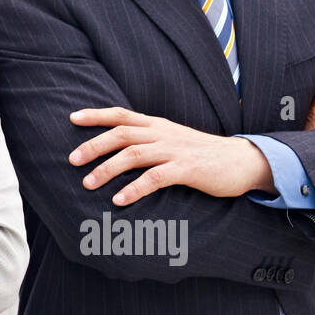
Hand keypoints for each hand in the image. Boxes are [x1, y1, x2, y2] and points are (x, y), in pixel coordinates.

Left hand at [69, 107, 273, 206]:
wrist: (242, 161)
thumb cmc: (202, 155)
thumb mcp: (172, 140)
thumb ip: (148, 140)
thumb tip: (118, 149)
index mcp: (157, 125)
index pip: (121, 115)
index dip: (96, 115)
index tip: (72, 118)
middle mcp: (163, 133)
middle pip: (121, 134)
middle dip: (93, 145)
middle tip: (71, 160)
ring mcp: (175, 150)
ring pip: (134, 154)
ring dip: (107, 169)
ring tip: (87, 183)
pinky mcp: (187, 169)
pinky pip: (155, 178)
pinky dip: (134, 188)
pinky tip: (119, 200)